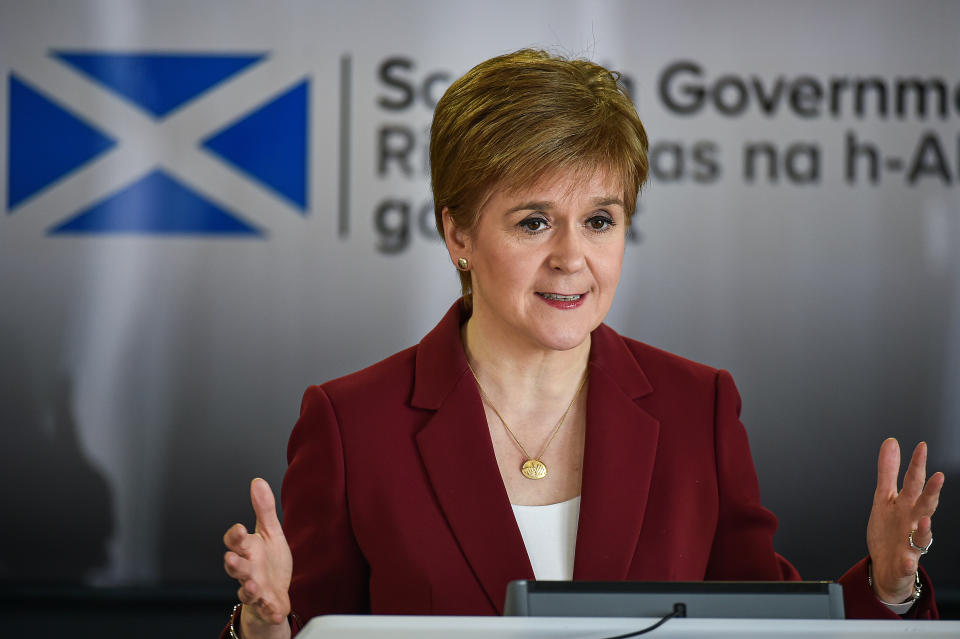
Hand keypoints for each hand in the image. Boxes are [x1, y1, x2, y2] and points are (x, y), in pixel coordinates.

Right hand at [224, 478, 292, 637]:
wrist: (274, 591)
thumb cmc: (269, 559)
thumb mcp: (270, 531)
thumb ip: (264, 509)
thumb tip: (258, 481)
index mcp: (248, 549)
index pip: (235, 542)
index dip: (235, 536)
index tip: (238, 528)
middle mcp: (247, 569)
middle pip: (235, 566)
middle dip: (233, 563)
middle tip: (231, 559)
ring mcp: (255, 589)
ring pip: (246, 589)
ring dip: (247, 588)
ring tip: (251, 586)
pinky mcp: (266, 604)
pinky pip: (266, 609)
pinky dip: (270, 611)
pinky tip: (276, 612)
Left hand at [866, 439, 943, 602]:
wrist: (887, 566)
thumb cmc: (889, 530)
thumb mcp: (884, 497)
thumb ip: (888, 471)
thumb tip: (891, 442)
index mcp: (906, 505)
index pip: (913, 482)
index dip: (917, 464)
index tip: (921, 447)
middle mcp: (912, 522)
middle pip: (923, 505)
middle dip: (930, 492)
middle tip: (938, 476)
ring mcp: (910, 543)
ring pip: (922, 534)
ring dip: (924, 527)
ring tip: (925, 518)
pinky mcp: (904, 563)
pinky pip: (907, 564)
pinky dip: (908, 563)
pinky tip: (908, 560)